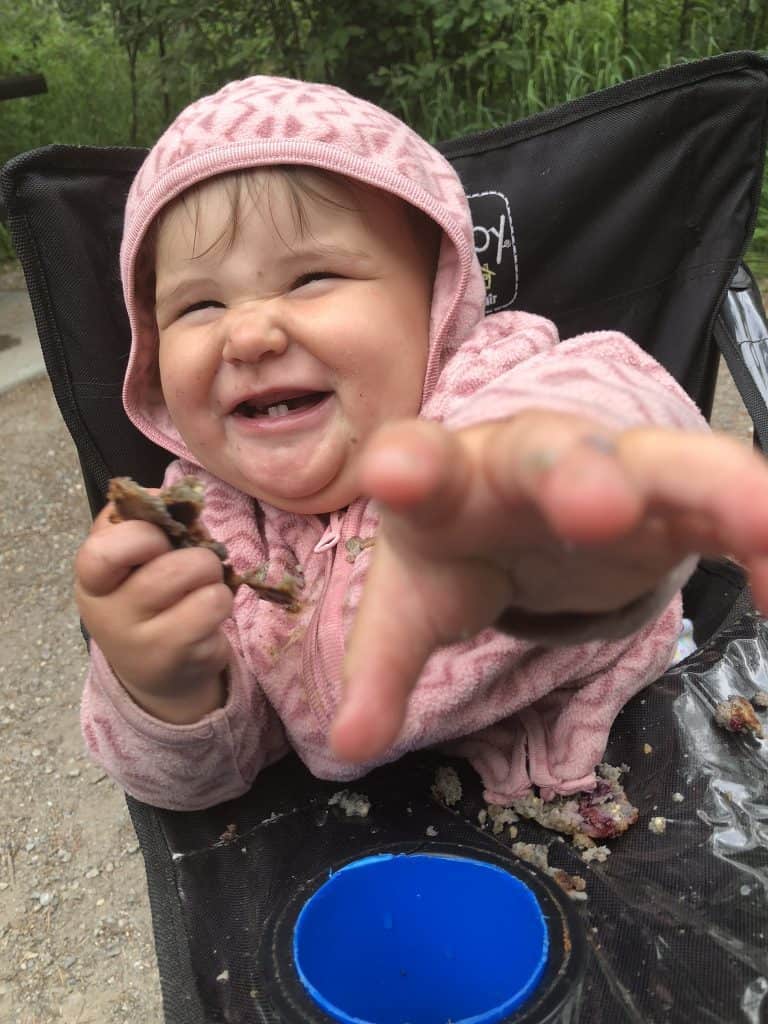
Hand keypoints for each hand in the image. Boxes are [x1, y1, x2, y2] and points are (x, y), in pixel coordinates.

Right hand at [75, 498, 232, 722]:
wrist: (157, 672)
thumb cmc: (147, 600)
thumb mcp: (132, 562)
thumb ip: (143, 523)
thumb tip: (173, 497)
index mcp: (92, 579)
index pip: (104, 550)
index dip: (143, 532)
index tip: (162, 537)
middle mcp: (109, 612)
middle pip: (166, 560)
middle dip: (196, 552)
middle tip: (195, 564)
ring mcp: (141, 639)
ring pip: (200, 577)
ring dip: (214, 576)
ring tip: (203, 590)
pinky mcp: (176, 656)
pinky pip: (216, 604)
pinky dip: (224, 601)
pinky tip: (208, 615)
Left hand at [330, 410, 767, 760]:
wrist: (510, 505)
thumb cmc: (452, 547)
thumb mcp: (409, 605)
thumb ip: (381, 667)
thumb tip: (347, 744)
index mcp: (447, 484)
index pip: (421, 462)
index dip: (409, 467)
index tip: (393, 473)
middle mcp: (527, 461)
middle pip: (548, 455)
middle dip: (575, 475)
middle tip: (598, 509)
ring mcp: (608, 468)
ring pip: (664, 463)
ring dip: (712, 487)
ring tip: (761, 523)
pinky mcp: (670, 496)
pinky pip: (723, 502)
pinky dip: (759, 534)